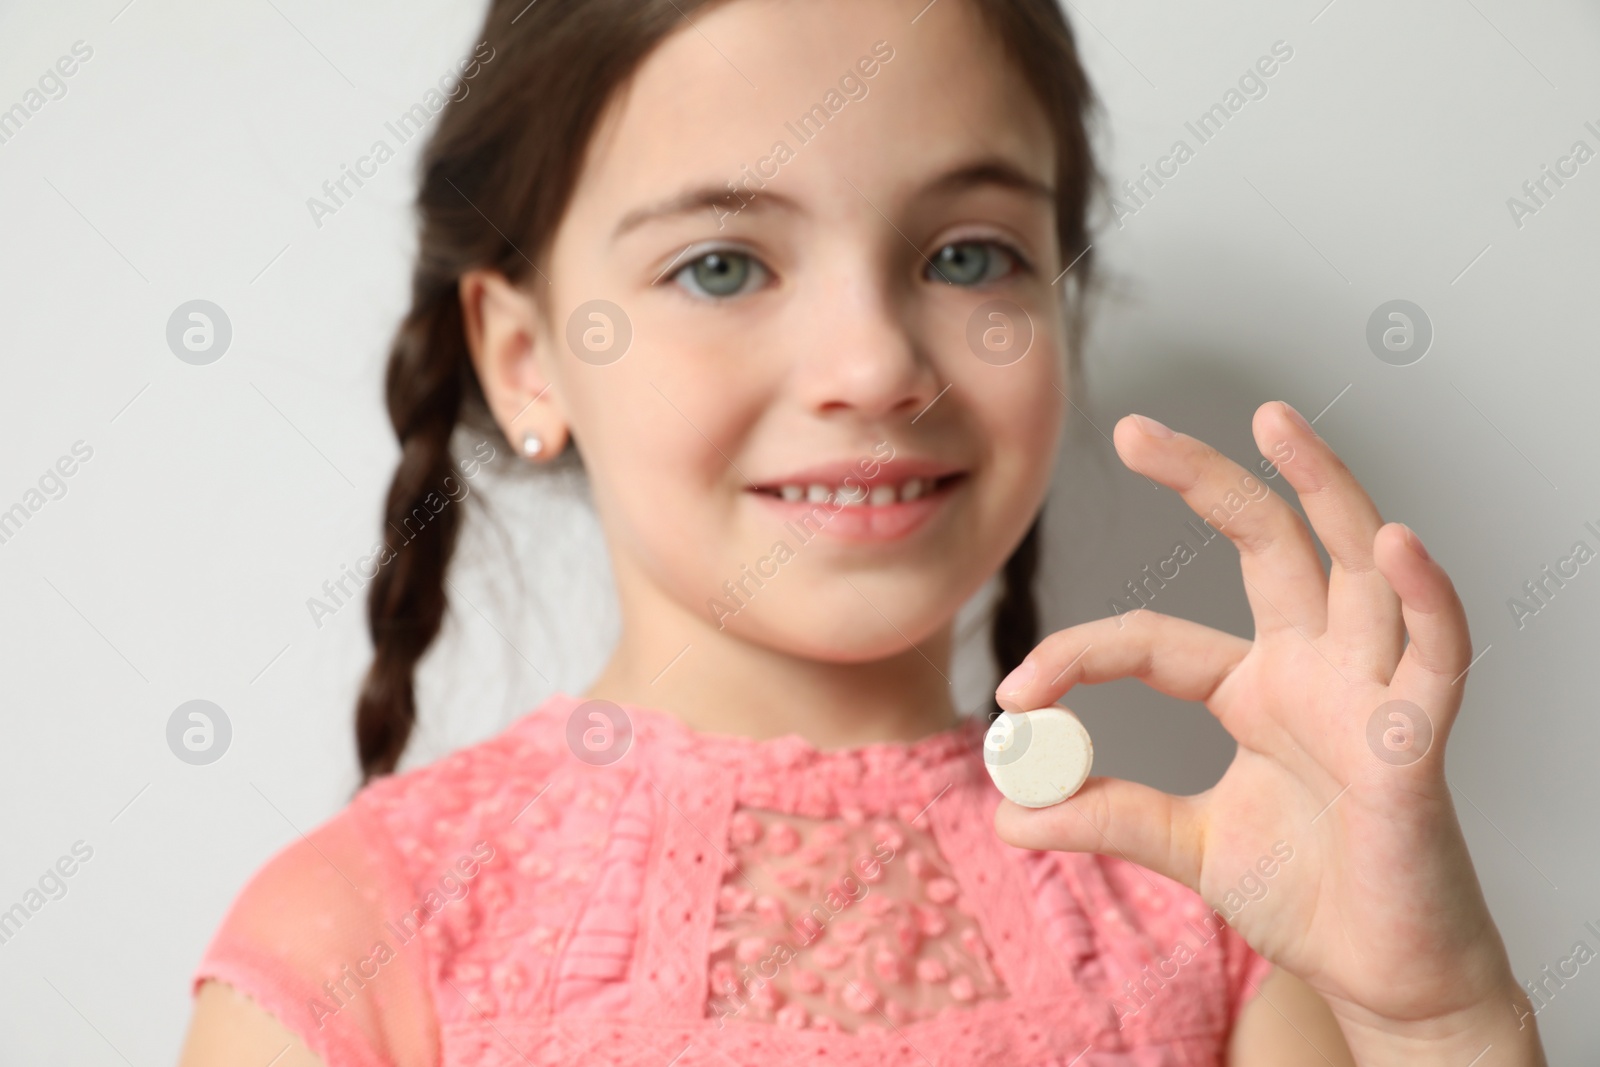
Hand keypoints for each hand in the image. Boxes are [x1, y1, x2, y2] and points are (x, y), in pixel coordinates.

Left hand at [991, 402, 1542, 1061]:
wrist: (1380, 975)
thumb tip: (1006, 815)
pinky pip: (1436, 656)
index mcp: (1256, 687)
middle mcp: (1314, 669)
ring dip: (1326, 490)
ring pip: (1356, 568)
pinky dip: (1426, 598)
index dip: (1078, 656)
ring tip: (1276, 423)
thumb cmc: (1307, 897)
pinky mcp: (1418, 742)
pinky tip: (1394, 543)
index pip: (1154, 638)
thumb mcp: (1185, 845)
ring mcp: (1370, 694)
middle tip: (1134, 430)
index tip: (1010, 694)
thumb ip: (1107, 817)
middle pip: (1266, 545)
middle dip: (1206, 480)